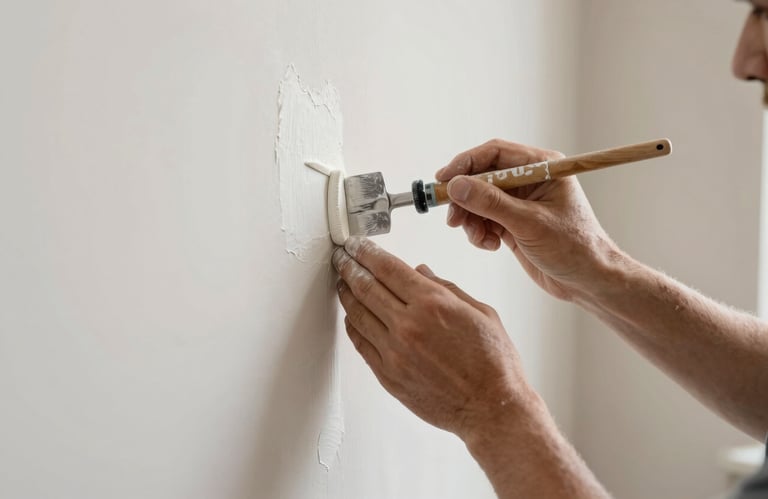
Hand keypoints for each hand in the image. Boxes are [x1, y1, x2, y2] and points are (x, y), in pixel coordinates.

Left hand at [332, 237, 538, 440]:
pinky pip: (361, 344)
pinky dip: (352, 325)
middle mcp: (409, 325)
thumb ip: (446, 288)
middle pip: (367, 286)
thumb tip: (420, 272)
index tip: (356, 244)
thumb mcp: (480, 312)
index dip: (367, 252)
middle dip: (349, 266)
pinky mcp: (388, 375)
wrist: (492, 408)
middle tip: (341, 257)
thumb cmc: (493, 363)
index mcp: (433, 303)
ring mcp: (395, 352)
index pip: (388, 268)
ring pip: (358, 314)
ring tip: (341, 282)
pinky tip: (351, 316)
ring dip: (346, 293)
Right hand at [437, 139, 619, 300]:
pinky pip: (484, 219)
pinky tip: (490, 245)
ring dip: (471, 219)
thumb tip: (457, 186)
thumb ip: (491, 203)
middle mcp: (529, 180)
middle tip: (453, 218)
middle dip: (464, 198)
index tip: (444, 181)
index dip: (466, 165)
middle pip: (482, 177)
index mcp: (541, 167)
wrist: (588, 281)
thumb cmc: (574, 247)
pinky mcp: (513, 222)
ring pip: (479, 200)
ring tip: (478, 238)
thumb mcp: (529, 223)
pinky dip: (479, 232)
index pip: (494, 154)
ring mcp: (520, 202)